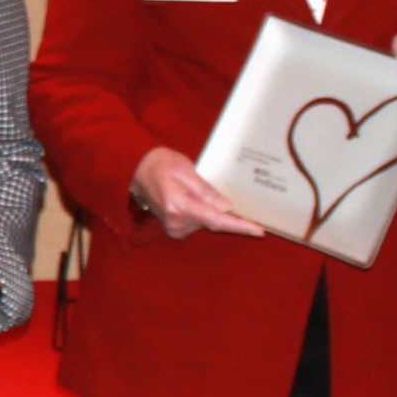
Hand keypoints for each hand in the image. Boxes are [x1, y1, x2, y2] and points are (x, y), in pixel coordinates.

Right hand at [128, 146, 266, 238]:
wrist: (137, 171)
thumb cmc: (161, 165)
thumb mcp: (185, 170)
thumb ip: (205, 190)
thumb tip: (226, 207)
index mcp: (179, 206)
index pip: (216, 219)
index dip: (239, 226)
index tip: (259, 231)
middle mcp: (177, 221)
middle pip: (214, 221)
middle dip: (225, 211)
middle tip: (223, 192)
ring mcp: (174, 227)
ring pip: (207, 222)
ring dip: (211, 209)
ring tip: (195, 189)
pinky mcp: (175, 229)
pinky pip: (199, 223)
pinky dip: (204, 213)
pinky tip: (193, 199)